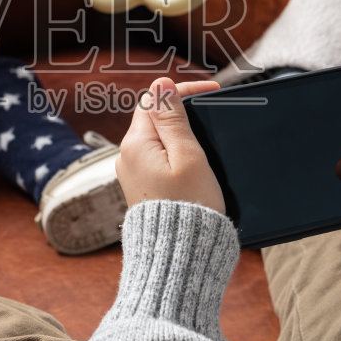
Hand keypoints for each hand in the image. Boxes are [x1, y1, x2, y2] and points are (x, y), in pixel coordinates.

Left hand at [116, 77, 224, 212]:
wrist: (180, 255)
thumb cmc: (189, 207)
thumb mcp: (188, 156)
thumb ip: (173, 119)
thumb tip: (160, 84)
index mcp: (136, 144)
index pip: (154, 99)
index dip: (182, 90)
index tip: (212, 91)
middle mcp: (127, 156)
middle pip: (153, 117)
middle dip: (182, 112)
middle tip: (212, 116)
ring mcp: (132, 174)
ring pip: (156, 139)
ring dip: (179, 134)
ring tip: (206, 141)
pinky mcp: (142, 188)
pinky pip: (156, 159)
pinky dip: (174, 154)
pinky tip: (193, 165)